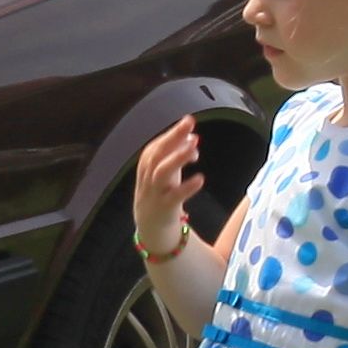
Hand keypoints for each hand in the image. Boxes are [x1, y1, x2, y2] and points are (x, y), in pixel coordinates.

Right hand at [131, 113, 205, 258]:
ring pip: (161, 172)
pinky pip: (174, 197)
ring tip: (194, 146)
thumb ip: (177, 154)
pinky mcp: (164, 208)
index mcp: (147, 167)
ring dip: (177, 157)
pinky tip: (200, 178)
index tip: (188, 122)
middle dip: (173, 136)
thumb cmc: (162, 191)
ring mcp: (154, 193)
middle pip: (157, 154)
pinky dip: (186, 187)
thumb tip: (193, 138)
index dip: (171, 134)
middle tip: (190, 122)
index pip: (156, 146)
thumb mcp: (167, 171)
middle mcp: (148, 177)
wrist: (150, 225)